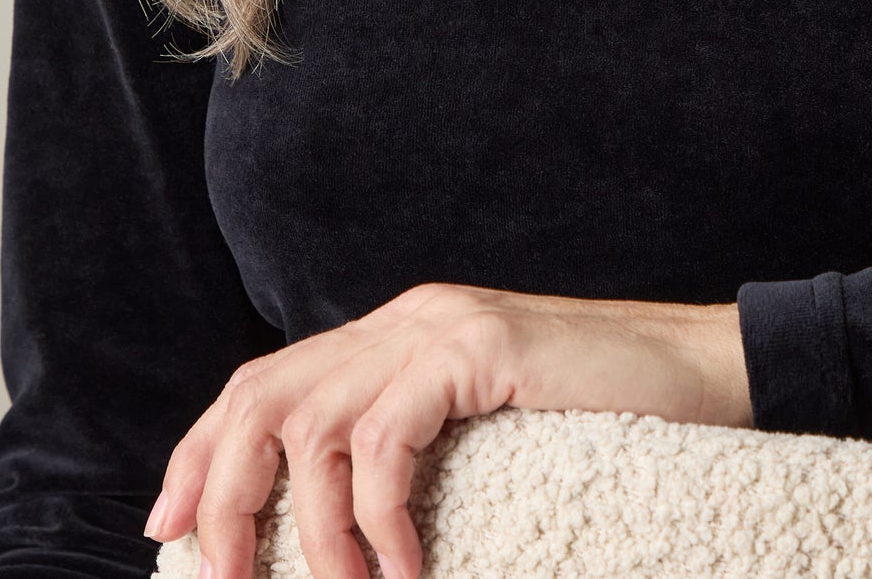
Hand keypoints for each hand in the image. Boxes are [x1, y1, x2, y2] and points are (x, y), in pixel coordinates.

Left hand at [143, 281, 752, 578]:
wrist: (703, 371)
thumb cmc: (599, 420)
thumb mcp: (476, 436)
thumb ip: (406, 446)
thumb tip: (331, 526)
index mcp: (393, 334)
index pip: (264, 380)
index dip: (201, 452)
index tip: (168, 531)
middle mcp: (402, 318)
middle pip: (263, 393)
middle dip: (222, 492)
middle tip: (223, 577)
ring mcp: (437, 325)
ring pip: (312, 420)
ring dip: (307, 527)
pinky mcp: (477, 347)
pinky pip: (386, 435)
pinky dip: (377, 514)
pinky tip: (403, 568)